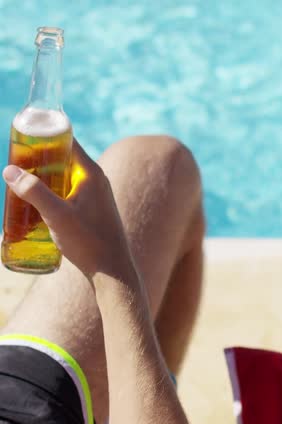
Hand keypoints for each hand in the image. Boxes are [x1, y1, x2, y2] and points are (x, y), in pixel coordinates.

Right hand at [2, 139, 133, 278]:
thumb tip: (10, 170)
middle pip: (64, 159)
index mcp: (92, 174)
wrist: (112, 270)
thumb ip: (34, 192)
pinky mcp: (94, 210)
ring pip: (66, 178)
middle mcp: (97, 180)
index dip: (45, 137)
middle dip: (39, 160)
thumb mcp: (57, 215)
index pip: (68, 142)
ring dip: (45, 178)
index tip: (22, 140)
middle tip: (16, 165)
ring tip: (21, 185)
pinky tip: (38, 204)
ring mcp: (97, 195)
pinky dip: (54, 192)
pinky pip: (70, 192)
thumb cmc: (88, 241)